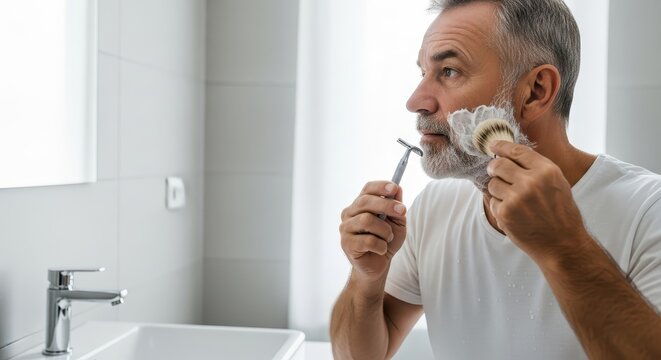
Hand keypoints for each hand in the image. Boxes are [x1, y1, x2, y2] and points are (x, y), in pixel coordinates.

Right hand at [339, 181, 406, 280]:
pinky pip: (368, 241)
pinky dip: (381, 245)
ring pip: (367, 220)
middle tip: (402, 211)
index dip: (380, 186)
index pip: (367, 189)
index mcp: (360, 205)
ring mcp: (345, 228)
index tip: (394, 188)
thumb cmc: (386, 242)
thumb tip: (398, 189)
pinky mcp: (346, 244)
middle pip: (365, 201)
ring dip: (385, 230)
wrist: (378, 266)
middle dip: (386, 205)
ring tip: (387, 238)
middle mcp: (349, 213)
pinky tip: (381, 249)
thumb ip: (397, 206)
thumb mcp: (397, 223)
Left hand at [486, 141, 587, 262]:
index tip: (493, 145)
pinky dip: (498, 206)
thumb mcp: (557, 184)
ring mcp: (516, 198)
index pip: (517, 151)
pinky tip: (512, 214)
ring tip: (511, 200)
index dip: (502, 146)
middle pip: (499, 164)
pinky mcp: (504, 213)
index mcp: (547, 171)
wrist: (562, 244)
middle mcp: (531, 182)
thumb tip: (511, 155)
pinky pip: (491, 201)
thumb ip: (537, 168)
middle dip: (493, 167)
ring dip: (497, 190)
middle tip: (494, 171)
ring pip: (492, 183)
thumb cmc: (561, 214)